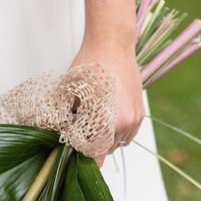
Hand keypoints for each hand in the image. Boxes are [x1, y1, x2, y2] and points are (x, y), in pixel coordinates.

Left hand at [70, 38, 143, 166]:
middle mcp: (125, 125)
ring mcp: (135, 119)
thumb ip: (66, 119)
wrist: (112, 45)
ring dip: (104, 138)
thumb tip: (60, 135)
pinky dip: (116, 130)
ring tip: (90, 121)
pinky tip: (104, 116)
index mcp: (107, 123)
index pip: (95, 156)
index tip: (71, 149)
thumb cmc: (89, 66)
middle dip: (91, 144)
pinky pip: (127, 133)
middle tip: (76, 130)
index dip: (81, 155)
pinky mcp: (140, 112)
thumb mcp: (70, 94)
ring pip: (117, 143)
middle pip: (105, 150)